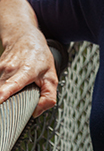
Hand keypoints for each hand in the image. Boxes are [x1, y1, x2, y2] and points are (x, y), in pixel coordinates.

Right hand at [0, 0, 57, 116]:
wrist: (24, 37)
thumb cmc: (39, 56)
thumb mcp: (51, 75)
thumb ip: (49, 96)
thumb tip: (36, 112)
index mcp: (25, 71)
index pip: (11, 85)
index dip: (3, 94)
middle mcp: (10, 69)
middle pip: (0, 91)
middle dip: (3, 102)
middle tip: (7, 113)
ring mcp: (0, 69)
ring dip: (2, 97)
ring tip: (7, 100)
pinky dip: (0, 92)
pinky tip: (5, 93)